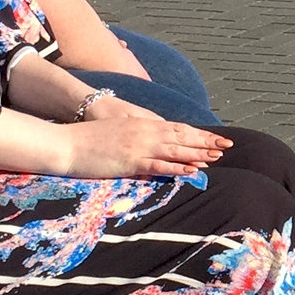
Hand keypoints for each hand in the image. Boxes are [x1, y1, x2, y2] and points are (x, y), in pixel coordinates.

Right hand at [61, 111, 231, 178]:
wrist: (66, 143)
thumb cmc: (89, 139)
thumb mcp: (118, 131)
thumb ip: (138, 134)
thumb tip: (154, 142)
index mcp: (141, 124)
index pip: (177, 128)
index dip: (198, 133)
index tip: (215, 138)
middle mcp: (144, 132)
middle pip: (181, 137)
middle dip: (205, 142)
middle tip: (227, 145)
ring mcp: (138, 146)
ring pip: (175, 150)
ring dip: (197, 154)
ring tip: (217, 157)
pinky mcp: (130, 161)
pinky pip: (158, 166)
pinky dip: (177, 168)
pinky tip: (192, 170)